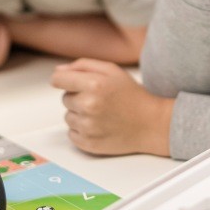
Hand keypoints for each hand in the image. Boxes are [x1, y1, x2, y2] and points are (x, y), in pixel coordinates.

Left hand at [51, 58, 172, 155]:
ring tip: (101, 114)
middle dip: (77, 97)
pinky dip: (82, 130)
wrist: (151, 124)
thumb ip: (83, 65)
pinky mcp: (88, 144)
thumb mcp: (112, 70)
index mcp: (94, 84)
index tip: (68, 82)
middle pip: (64, 98)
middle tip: (99, 99)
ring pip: (67, 116)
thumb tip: (58, 70)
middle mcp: (88, 105)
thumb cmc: (132, 95)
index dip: (62, 79)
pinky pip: (71, 134)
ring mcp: (88, 127)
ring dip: (79, 114)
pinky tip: (99, 126)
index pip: (58, 79)